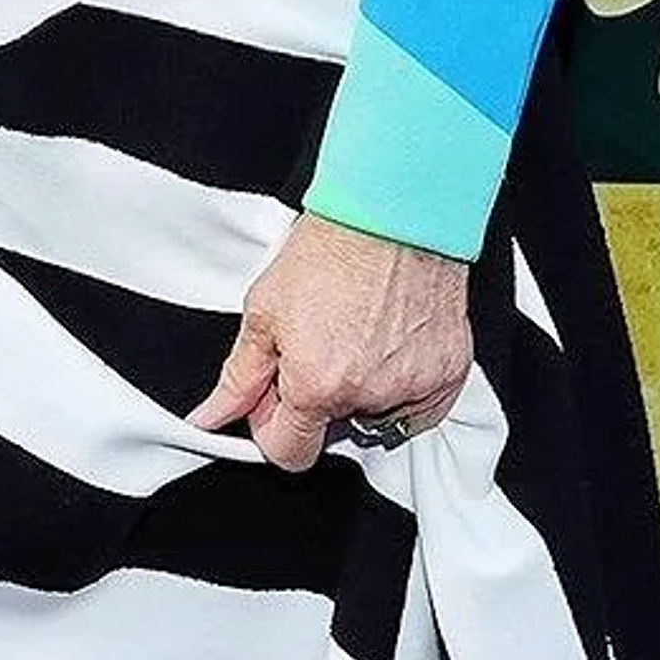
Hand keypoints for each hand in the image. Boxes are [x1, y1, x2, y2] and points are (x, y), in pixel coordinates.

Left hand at [188, 214, 472, 473]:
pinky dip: (402, 382)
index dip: (274, 424)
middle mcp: (367, 395)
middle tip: (322, 343)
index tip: (278, 393)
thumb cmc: (333, 246)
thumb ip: (239, 375)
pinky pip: (418, 406)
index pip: (288, 453)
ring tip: (359, 331)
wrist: (394, 207)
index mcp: (316, 385)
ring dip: (362, 389)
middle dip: (318, 399)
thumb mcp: (266, 307)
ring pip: (374, 415)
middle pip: (331, 430)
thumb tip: (211, 417)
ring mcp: (413, 387)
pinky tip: (392, 339)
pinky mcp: (448, 373)